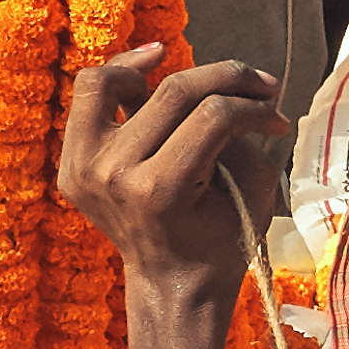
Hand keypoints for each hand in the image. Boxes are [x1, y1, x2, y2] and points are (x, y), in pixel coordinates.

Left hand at [56, 42, 285, 292]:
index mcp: (158, 190)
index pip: (214, 115)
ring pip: (112, 81)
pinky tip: (147, 69)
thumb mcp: (250, 191)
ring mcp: (84, 169)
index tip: (276, 114)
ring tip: (181, 64)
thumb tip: (242, 92)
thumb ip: (245, 135)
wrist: (172, 283)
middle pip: (173, 91)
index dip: (253, 106)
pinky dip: (117, 77)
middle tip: (259, 85)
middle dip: (228, 79)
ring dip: (154, 67)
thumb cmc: (219, 242)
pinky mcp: (72, 163)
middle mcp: (113, 175)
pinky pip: (88, 99)